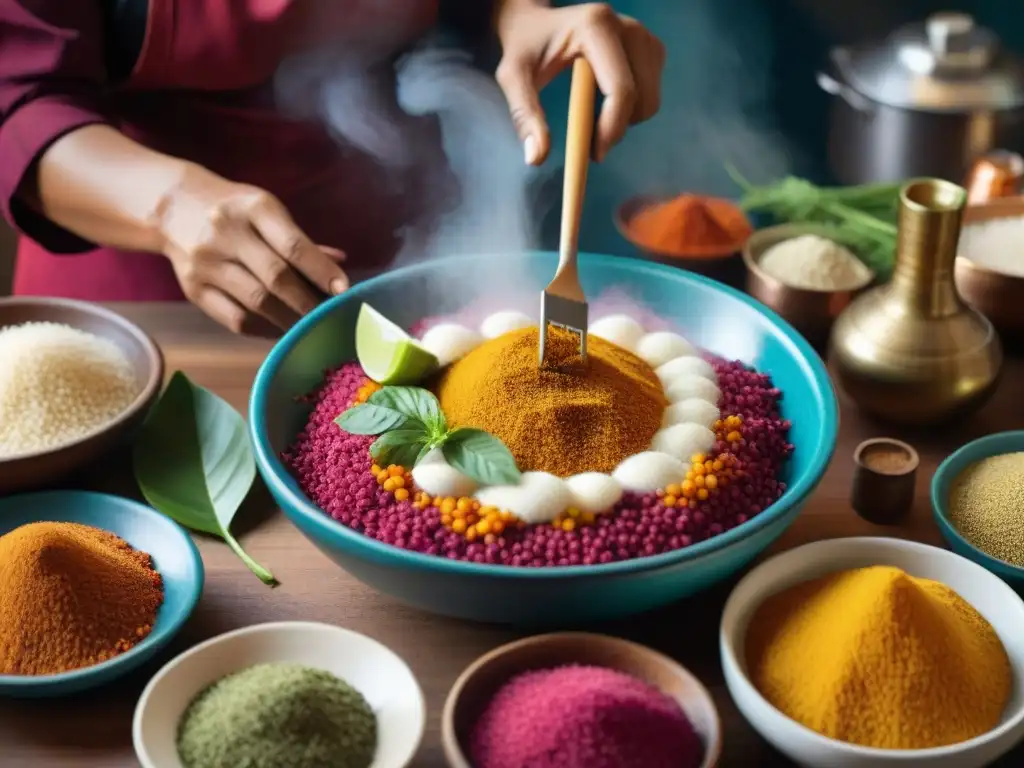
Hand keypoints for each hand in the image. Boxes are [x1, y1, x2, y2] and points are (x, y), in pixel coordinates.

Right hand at [158, 165, 348, 335]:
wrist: (172, 207)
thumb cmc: (235, 210)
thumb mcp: (269, 211)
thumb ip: (302, 241)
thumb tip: (340, 265)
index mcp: (254, 208)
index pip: (293, 245)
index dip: (321, 271)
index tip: (343, 291)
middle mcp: (227, 233)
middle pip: (275, 278)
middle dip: (308, 303)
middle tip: (330, 319)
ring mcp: (206, 263)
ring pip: (256, 303)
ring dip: (289, 321)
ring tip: (310, 330)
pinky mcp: (193, 289)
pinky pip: (234, 319)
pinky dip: (263, 330)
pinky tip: (280, 331)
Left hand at [495, 1, 665, 164]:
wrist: (539, 22)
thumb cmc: (525, 47)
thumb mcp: (513, 77)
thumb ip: (524, 115)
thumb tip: (536, 159)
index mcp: (596, 27)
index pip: (620, 89)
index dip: (612, 128)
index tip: (593, 156)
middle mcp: (628, 28)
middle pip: (641, 98)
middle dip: (617, 129)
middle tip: (588, 143)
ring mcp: (644, 37)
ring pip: (649, 101)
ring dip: (624, 121)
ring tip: (591, 117)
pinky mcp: (651, 49)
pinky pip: (650, 94)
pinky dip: (631, 110)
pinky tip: (604, 102)